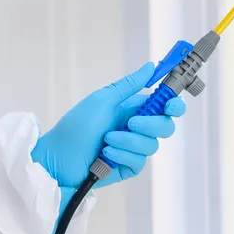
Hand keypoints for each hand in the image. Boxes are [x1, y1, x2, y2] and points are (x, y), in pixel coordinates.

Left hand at [32, 62, 186, 188]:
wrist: (58, 157)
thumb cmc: (76, 125)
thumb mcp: (103, 100)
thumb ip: (130, 85)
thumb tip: (151, 66)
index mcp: (133, 109)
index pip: (164, 105)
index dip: (174, 104)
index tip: (171, 105)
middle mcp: (136, 128)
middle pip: (165, 126)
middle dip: (151, 124)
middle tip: (130, 123)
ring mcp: (132, 149)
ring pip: (151, 145)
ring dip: (129, 141)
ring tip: (106, 140)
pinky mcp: (128, 167)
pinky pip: (139, 161)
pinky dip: (123, 155)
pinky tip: (106, 155)